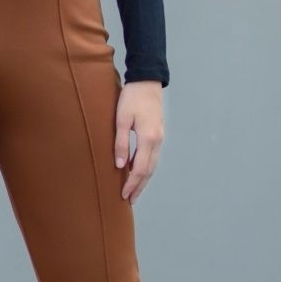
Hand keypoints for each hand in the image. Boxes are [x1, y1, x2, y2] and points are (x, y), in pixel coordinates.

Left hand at [113, 80, 163, 204]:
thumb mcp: (121, 119)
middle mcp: (157, 141)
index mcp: (148, 138)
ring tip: (134, 192)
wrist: (147, 80)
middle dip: (139, 187)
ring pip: (153, 165)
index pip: (140, 168)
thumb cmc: (131, 97)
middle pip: (149, 171)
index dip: (132, 184)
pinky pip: (153, 157)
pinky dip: (146, 169)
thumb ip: (121, 143)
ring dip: (143, 180)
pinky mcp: (158, 134)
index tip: (124, 195)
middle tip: (129, 201)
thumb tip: (120, 166)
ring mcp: (160, 138)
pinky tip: (137, 173)